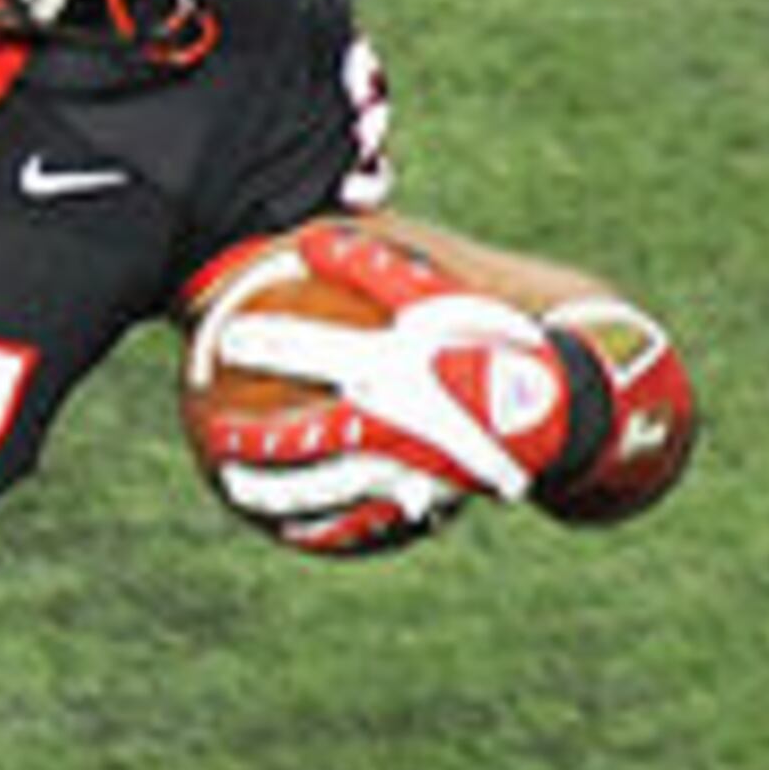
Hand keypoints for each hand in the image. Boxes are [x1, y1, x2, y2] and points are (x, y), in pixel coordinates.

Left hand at [196, 221, 600, 553]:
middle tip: (205, 432)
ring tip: (233, 488)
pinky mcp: (418, 500)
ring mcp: (402, 466)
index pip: (310, 350)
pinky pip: (360, 522)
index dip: (260, 342)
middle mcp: (390, 418)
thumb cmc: (496, 338)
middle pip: (300, 436)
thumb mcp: (442, 293)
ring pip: (320, 489)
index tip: (217, 337)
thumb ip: (377, 265)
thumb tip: (313, 237)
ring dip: (269, 491)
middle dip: (247, 437)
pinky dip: (321, 528)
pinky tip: (293, 532)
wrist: (562, 404)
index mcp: (393, 363)